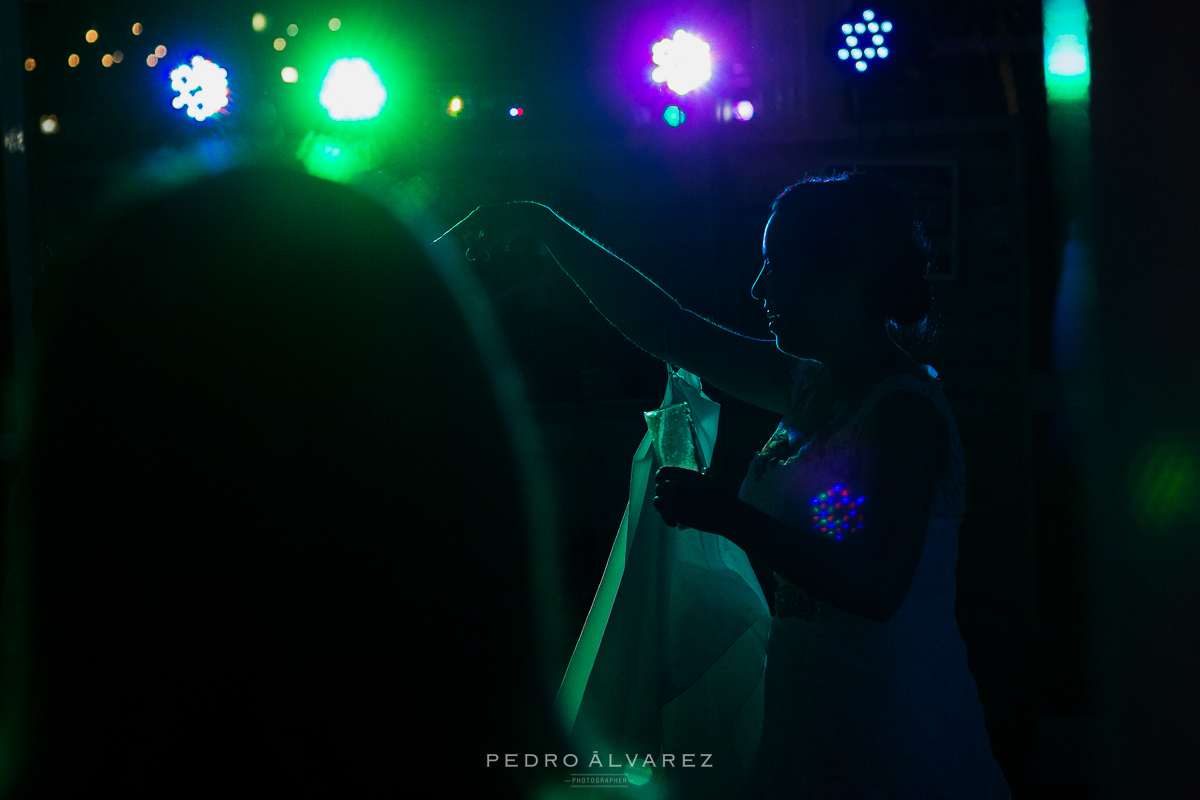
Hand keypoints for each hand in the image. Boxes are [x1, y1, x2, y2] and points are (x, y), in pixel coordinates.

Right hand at [434, 202, 550, 262]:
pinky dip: (495, 241)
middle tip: (487, 258)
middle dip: (478, 248)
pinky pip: (490, 233)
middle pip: (469, 236)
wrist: (532, 216)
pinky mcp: (497, 219)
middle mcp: (480, 214)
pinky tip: (506, 244)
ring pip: (481, 236)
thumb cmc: (512, 226)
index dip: (444, 240)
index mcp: (476, 217)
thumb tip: (469, 255)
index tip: (432, 246)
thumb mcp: (494, 239)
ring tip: (503, 248)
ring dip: (489, 246)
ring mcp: (488, 216)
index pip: (456, 230)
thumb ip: (480, 247)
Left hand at [653, 466, 735, 532]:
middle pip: (659, 488)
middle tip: (669, 501)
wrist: (727, 514)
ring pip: (658, 501)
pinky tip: (675, 523)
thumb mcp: (708, 480)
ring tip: (671, 511)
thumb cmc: (722, 498)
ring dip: (663, 507)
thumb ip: (695, 479)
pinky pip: (663, 515)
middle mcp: (678, 485)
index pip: (662, 472)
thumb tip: (691, 478)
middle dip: (662, 494)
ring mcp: (675, 499)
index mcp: (686, 474)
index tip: (660, 483)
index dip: (659, 478)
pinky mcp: (675, 514)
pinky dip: (667, 520)